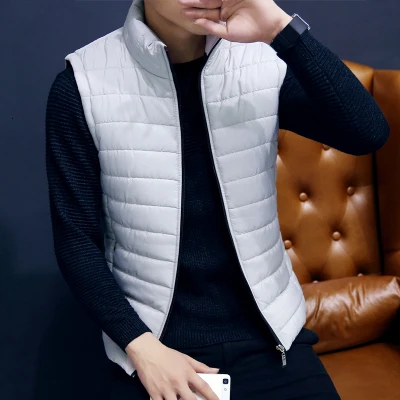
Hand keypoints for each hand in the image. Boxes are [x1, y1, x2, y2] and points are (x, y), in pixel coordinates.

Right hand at [126, 332, 220, 399]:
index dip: (212, 397)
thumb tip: (215, 370)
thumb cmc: (167, 355)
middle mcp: (178, 382)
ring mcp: (166, 389)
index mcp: (187, 372)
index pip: (204, 387)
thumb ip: (201, 367)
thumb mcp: (186, 358)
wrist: (148, 352)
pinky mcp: (155, 393)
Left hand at [178, 0, 292, 43]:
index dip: (195, 12)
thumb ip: (212, 28)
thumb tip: (198, 22)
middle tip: (180, 1)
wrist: (267, 26)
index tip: (184, 12)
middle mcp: (226, 4)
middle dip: (194, 2)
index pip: (207, 12)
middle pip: (207, 1)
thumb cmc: (249, 32)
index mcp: (223, 14)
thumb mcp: (227, 33)